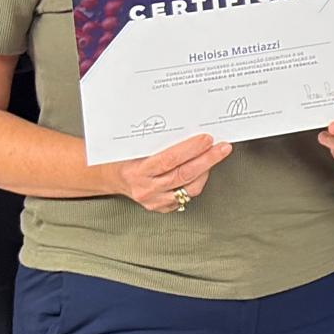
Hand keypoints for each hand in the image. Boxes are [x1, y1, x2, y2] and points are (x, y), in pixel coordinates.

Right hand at [105, 132, 231, 216]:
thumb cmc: (123, 158)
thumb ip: (156, 141)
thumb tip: (186, 126)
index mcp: (137, 171)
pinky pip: (186, 196)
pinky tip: (203, 170)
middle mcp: (146, 189)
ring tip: (215, 156)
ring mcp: (155, 201)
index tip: (206, 139)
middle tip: (222, 147)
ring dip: (206, 171)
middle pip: (184, 175)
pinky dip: (197, 182)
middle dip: (207, 159)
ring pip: (189, 188)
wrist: (110, 178)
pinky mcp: (162, 208)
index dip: (190, 149)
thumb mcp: (133, 147)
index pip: (169, 160)